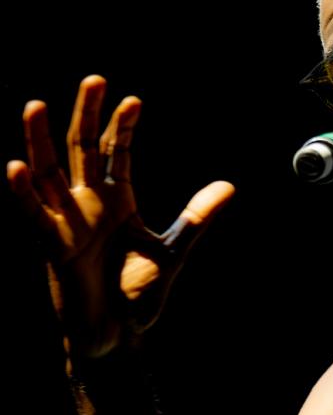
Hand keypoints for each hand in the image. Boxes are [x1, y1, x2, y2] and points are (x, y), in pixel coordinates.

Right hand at [7, 75, 233, 361]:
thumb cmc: (137, 294)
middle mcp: (88, 204)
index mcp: (117, 201)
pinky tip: (16, 165)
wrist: (119, 335)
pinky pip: (34, 215)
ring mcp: (67, 222)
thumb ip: (196, 216)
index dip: (124, 126)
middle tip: (94, 80)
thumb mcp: (172, 249)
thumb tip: (229, 185)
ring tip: (34, 105)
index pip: (118, 153)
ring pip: (48, 172)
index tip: (134, 101)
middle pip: (82, 149)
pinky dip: (22, 192)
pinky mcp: (52, 246)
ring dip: (39, 140)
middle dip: (86, 116)